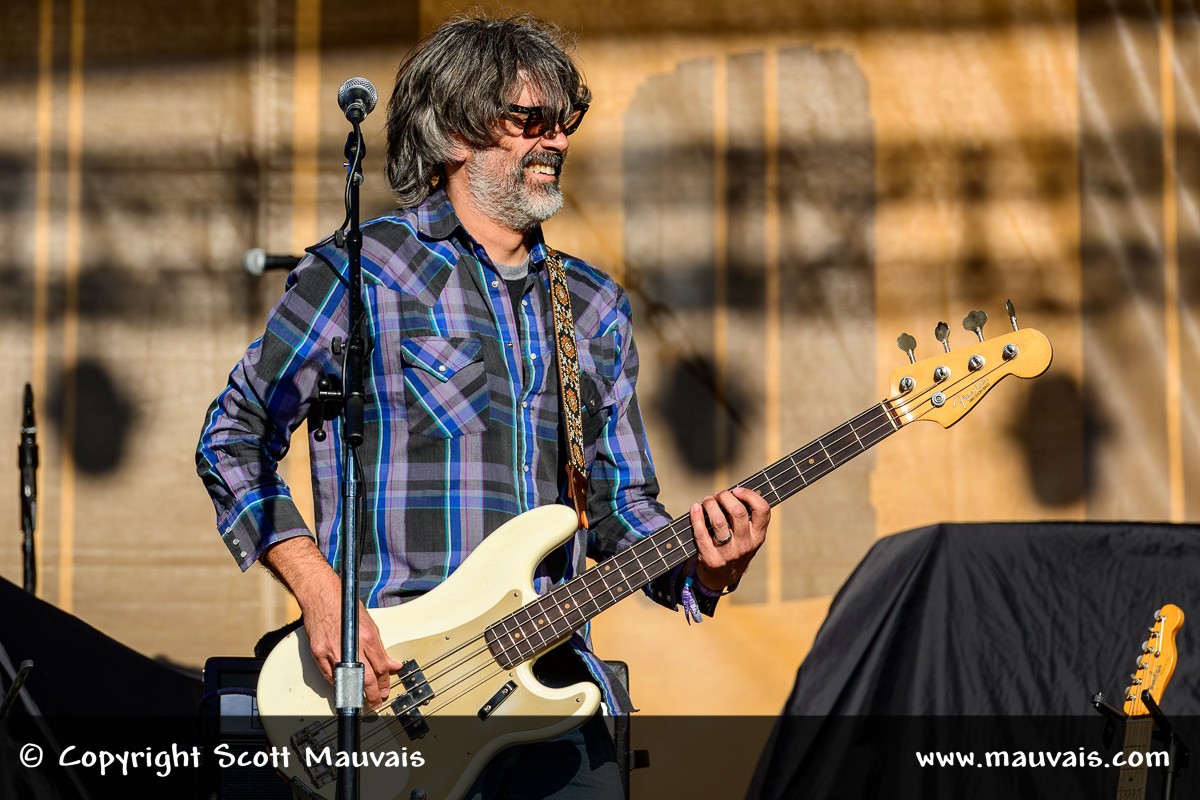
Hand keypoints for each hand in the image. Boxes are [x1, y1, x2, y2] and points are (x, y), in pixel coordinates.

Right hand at [297, 580, 403, 709]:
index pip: (380, 667)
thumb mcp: (370, 624)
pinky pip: (330, 675)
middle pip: (366, 678)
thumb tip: (391, 664)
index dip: (385, 682)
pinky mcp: (319, 653)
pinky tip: (345, 686)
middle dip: (374, 694)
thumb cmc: (345, 606)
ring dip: (355, 693)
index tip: (385, 689)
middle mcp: (351, 645)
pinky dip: (338, 683)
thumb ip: (380, 647)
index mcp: (367, 637)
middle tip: (377, 701)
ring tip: (361, 699)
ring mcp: (333, 651)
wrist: (321, 595)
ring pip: (347, 680)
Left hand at [688, 486, 769, 590]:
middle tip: (718, 495)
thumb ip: (747, 517)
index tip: (737, 491)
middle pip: (738, 512)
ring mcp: (728, 553)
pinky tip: (695, 508)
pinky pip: (701, 533)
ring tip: (707, 501)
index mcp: (758, 536)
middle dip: (725, 497)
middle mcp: (746, 544)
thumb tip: (736, 491)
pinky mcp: (711, 558)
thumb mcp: (749, 536)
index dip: (750, 495)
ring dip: (710, 504)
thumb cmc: (735, 547)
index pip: (763, 510)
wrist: (722, 577)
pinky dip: (696, 517)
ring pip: (718, 521)